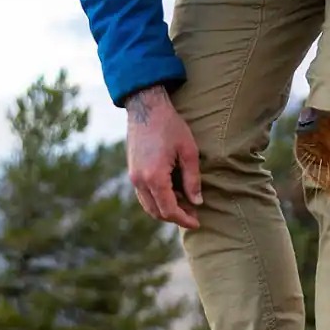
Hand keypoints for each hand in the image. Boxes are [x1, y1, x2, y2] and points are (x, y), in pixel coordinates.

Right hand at [124, 85, 201, 229]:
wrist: (145, 107)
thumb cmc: (170, 126)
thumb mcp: (189, 151)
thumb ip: (193, 179)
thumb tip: (197, 202)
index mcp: (154, 177)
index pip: (169, 210)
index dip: (184, 219)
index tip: (197, 222)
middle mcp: (140, 181)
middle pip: (157, 212)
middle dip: (176, 216)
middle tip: (194, 213)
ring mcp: (133, 177)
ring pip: (148, 205)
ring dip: (166, 209)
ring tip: (185, 203)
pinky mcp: (132, 171)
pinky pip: (143, 195)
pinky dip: (157, 199)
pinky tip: (173, 192)